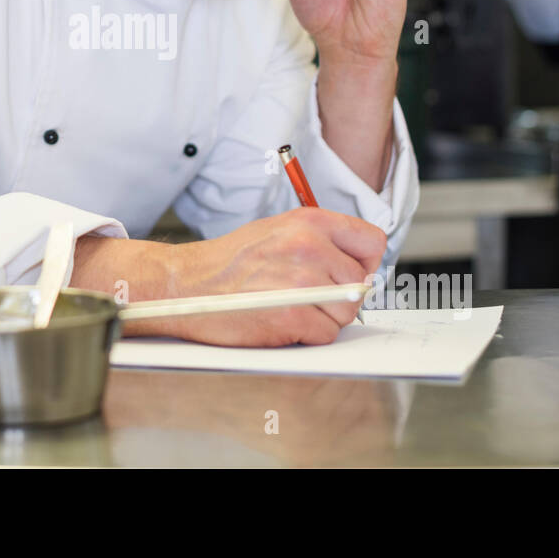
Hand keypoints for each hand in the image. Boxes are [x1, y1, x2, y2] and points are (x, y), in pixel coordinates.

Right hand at [125, 207, 385, 346]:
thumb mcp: (277, 230)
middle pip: (359, 284)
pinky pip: (326, 335)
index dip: (364, 263)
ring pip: (346, 313)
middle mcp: (309, 247)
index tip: (351, 273)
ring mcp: (301, 283)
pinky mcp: (291, 317)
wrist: (187, 284)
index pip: (372, 241)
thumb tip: (355, 264)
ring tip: (291, 308)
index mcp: (309, 222)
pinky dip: (308, 336)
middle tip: (307, 297)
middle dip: (340, 297)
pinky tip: (282, 322)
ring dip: (324, 319)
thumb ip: (320, 241)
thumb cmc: (228, 262)